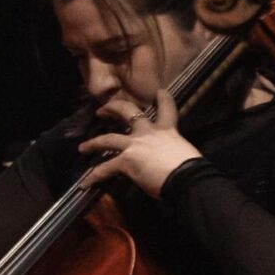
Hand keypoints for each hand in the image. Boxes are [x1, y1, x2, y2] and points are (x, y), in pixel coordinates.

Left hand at [77, 89, 198, 196]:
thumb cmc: (191, 168)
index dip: (163, 99)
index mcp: (168, 131)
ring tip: (82, 147)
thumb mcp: (182, 152)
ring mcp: (135, 145)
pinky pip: (105, 168)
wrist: (187, 178)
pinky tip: (85, 183)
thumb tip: (164, 162)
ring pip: (108, 139)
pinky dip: (94, 177)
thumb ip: (169, 151)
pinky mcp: (126, 160)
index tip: (159, 91)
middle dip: (113, 108)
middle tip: (102, 110)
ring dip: (93, 143)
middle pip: (128, 112)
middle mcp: (149, 133)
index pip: (167, 109)